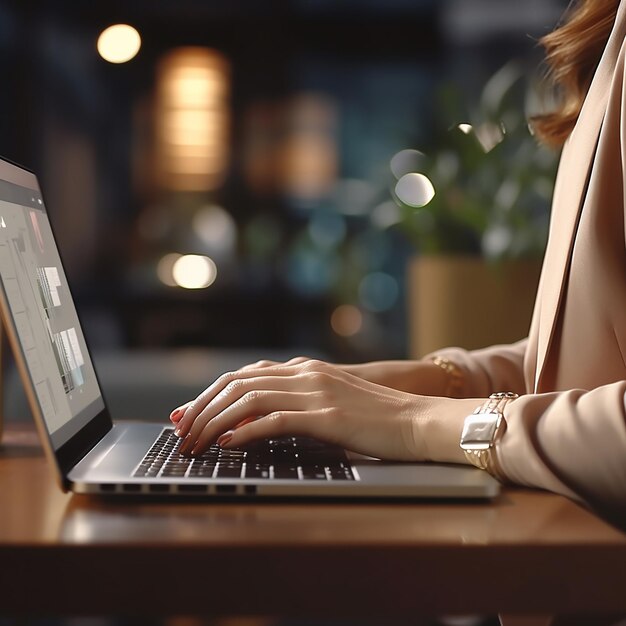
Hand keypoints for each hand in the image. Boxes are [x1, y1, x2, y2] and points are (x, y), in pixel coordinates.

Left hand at [169, 358, 439, 459]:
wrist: (416, 420)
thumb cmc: (375, 418)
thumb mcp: (330, 402)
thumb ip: (297, 402)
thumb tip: (254, 421)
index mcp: (304, 368)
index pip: (244, 374)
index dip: (210, 393)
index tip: (186, 413)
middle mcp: (304, 373)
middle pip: (237, 382)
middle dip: (202, 407)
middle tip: (181, 431)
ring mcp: (315, 392)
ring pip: (248, 398)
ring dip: (215, 422)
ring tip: (195, 443)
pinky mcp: (326, 416)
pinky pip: (274, 419)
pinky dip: (244, 432)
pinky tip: (227, 445)